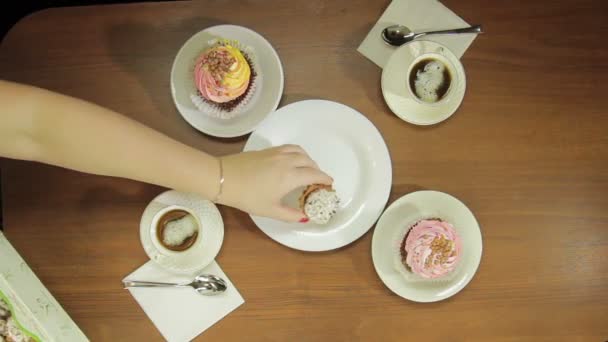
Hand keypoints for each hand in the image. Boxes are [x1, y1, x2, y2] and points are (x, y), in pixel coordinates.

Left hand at [217, 145, 332, 221]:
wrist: (223, 177)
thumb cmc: (246, 196)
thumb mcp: (269, 210)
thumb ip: (289, 214)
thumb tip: (304, 217)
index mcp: (291, 176)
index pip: (315, 175)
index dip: (325, 179)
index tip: (330, 184)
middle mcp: (287, 161)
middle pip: (309, 162)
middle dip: (317, 170)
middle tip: (319, 180)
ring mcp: (277, 153)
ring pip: (300, 152)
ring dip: (308, 159)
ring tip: (308, 168)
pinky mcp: (267, 150)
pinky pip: (289, 148)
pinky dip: (297, 153)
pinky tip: (292, 160)